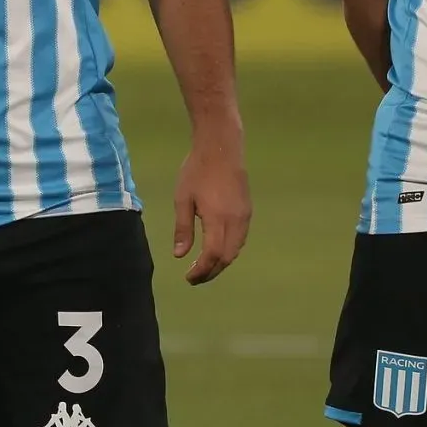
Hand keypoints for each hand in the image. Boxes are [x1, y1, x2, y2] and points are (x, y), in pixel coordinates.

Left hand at [172, 138, 251, 284]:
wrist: (222, 147)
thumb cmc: (197, 171)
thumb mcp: (182, 199)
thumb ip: (182, 228)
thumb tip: (179, 256)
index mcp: (218, 219)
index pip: (213, 255)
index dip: (202, 271)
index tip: (188, 278)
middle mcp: (236, 221)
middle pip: (227, 257)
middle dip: (211, 272)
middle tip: (194, 278)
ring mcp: (245, 216)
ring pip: (236, 250)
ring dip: (221, 263)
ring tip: (203, 268)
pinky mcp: (247, 211)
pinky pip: (240, 239)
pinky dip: (228, 251)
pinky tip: (216, 250)